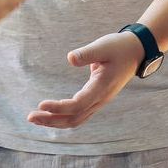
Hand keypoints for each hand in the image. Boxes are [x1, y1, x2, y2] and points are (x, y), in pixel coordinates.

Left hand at [27, 30, 143, 129]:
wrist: (136, 52)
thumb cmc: (119, 47)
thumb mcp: (103, 46)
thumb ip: (87, 53)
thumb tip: (70, 59)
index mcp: (102, 87)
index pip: (78, 105)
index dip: (59, 107)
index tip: (41, 104)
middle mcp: (101, 99)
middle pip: (75, 118)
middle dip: (52, 120)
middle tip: (30, 117)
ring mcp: (99, 101)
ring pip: (77, 120)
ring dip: (56, 121)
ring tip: (36, 118)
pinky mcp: (96, 99)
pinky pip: (79, 114)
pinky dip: (64, 117)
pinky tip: (50, 113)